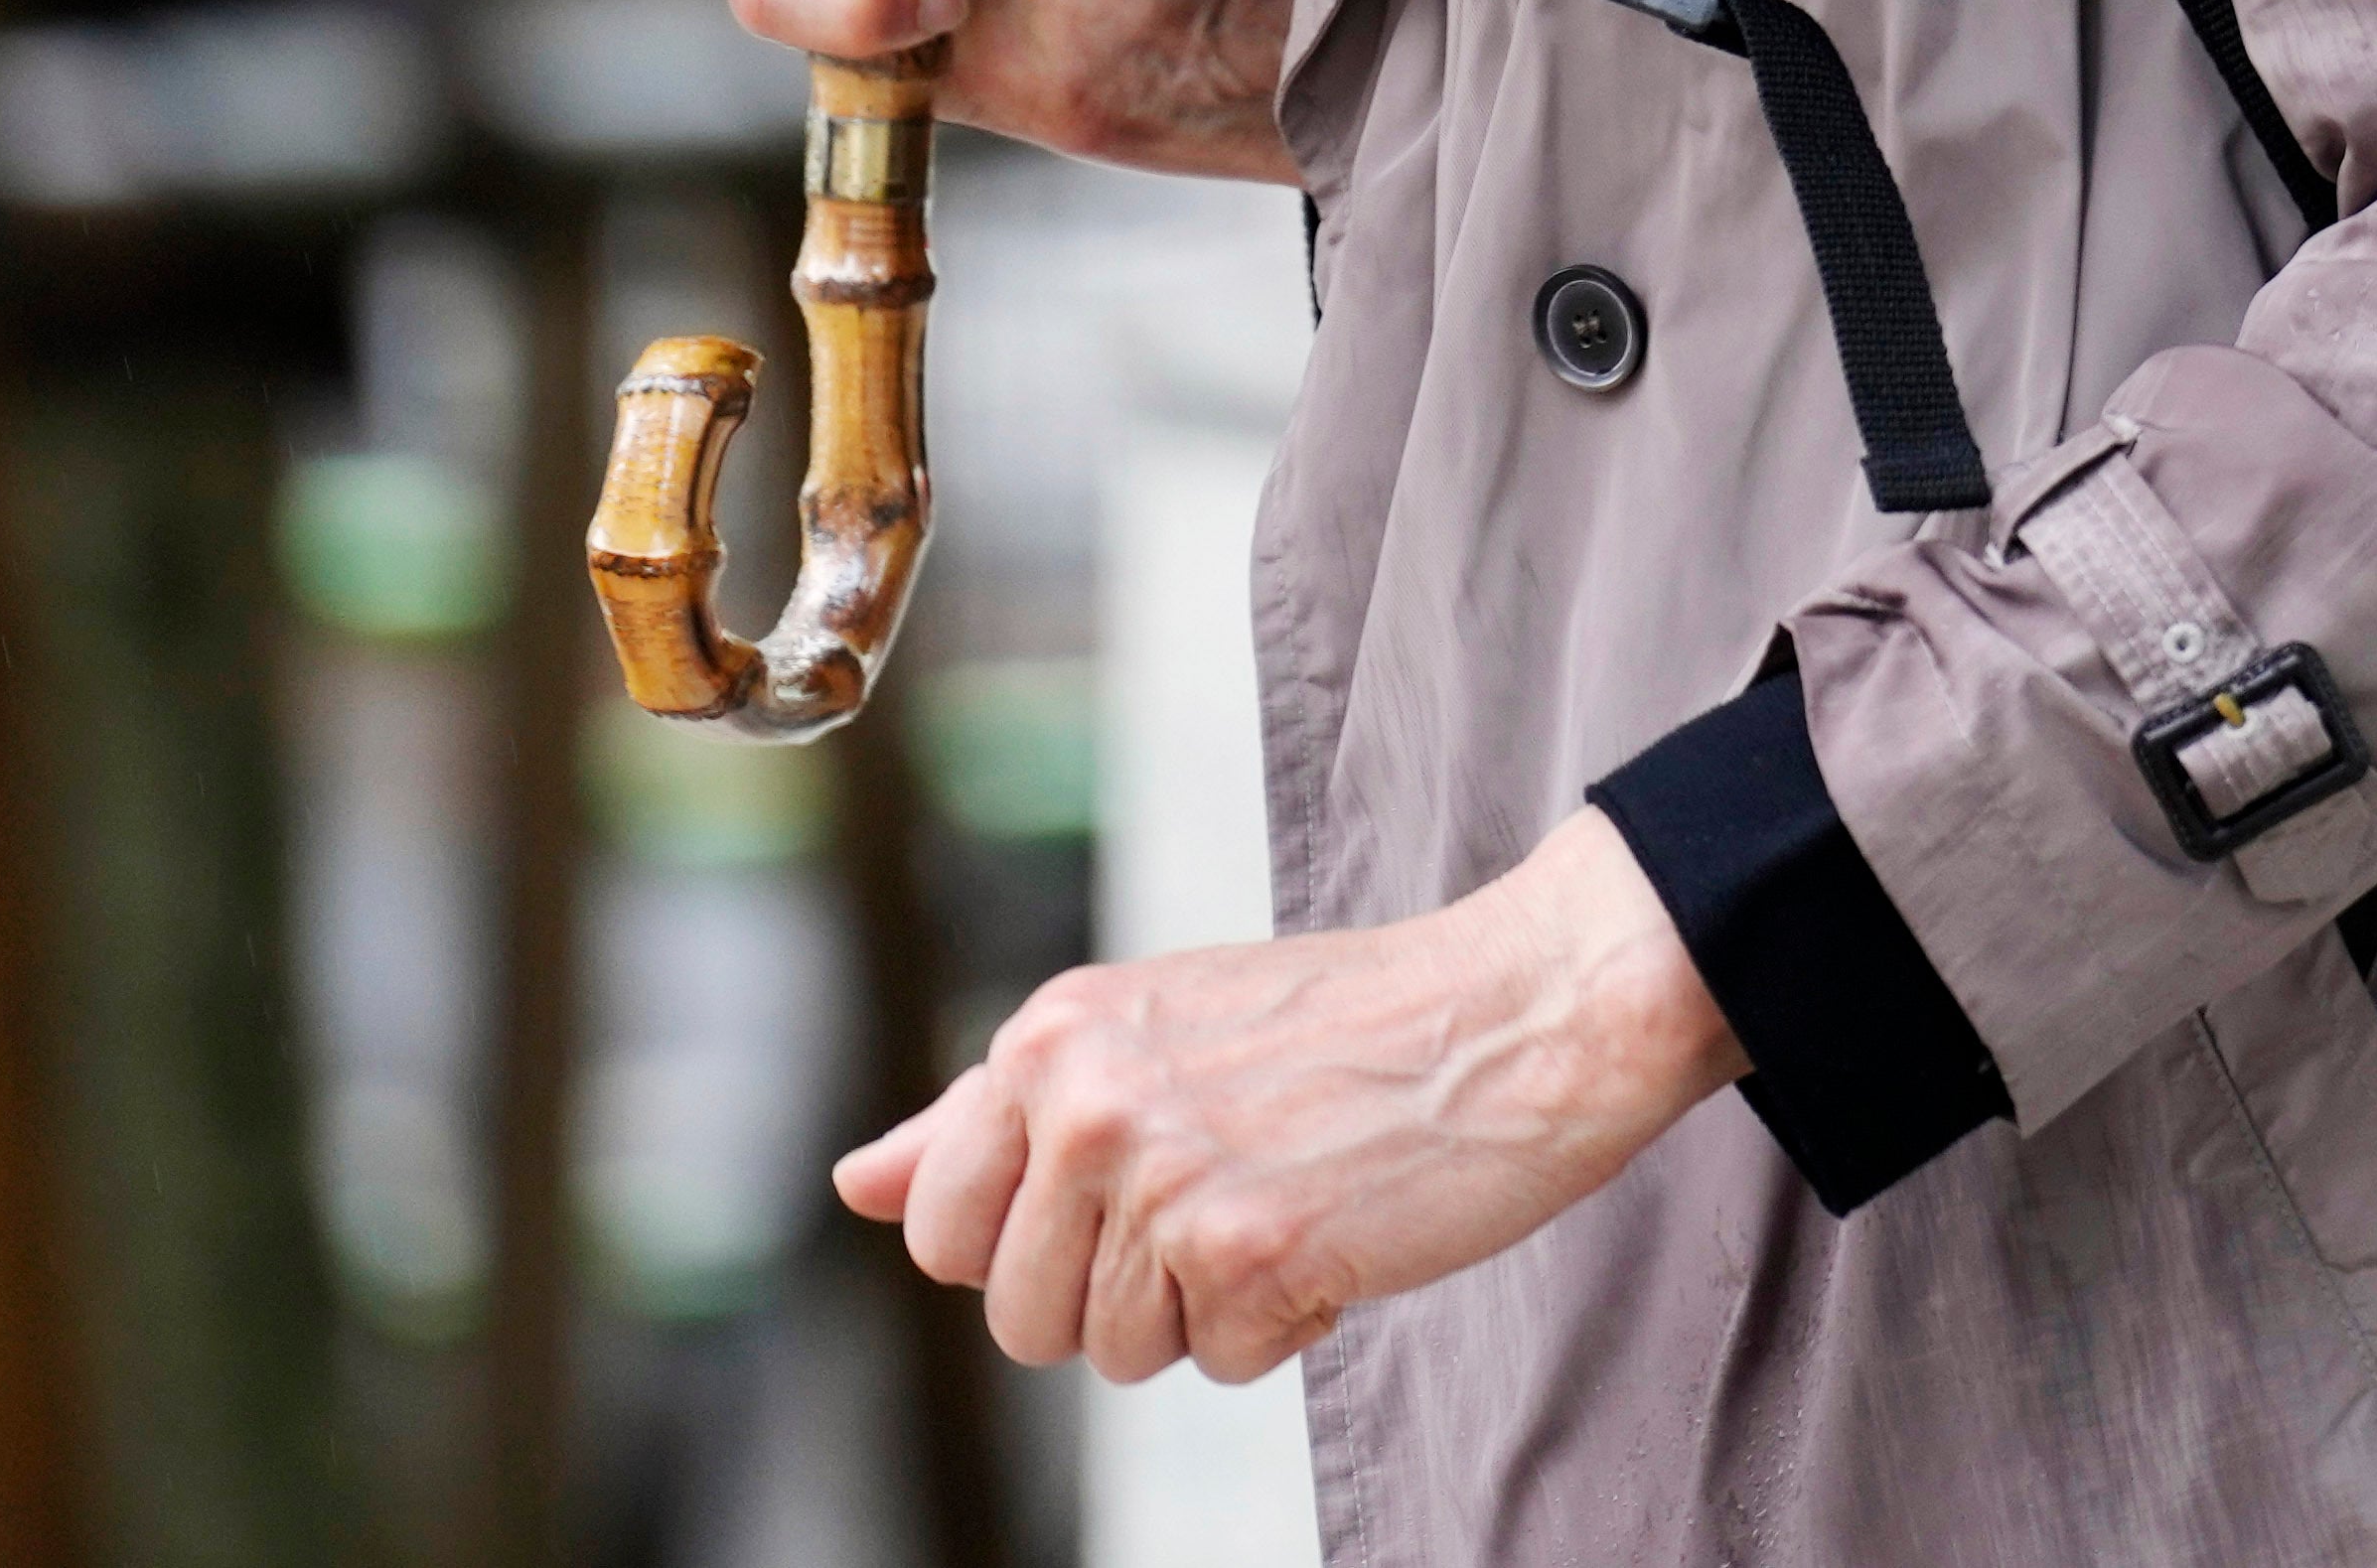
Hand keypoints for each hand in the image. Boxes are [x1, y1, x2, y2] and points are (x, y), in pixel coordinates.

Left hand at [840, 811, 1744, 1380]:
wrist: (1521, 1009)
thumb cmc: (1343, 1025)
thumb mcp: (1147, 1031)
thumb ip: (991, 1112)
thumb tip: (856, 1185)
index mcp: (1051, 1037)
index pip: (939, 1230)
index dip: (1033, 1247)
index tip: (1124, 1195)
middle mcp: (1088, 1100)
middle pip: (1023, 1317)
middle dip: (1119, 1294)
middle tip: (1224, 1196)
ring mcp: (1164, 1177)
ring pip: (1114, 1354)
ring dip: (1203, 1311)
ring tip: (1284, 1201)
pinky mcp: (1248, 1251)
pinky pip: (1220, 1366)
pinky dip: (1286, 1323)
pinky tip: (1337, 1228)